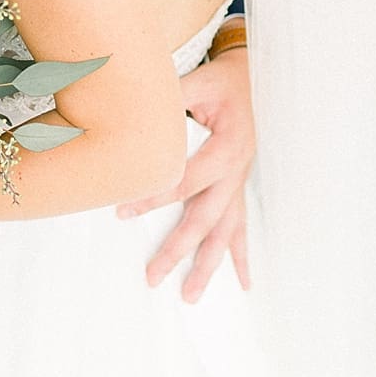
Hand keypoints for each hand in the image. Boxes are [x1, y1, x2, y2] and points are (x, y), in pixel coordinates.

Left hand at [116, 48, 254, 303]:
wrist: (253, 80)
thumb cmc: (223, 82)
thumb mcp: (199, 82)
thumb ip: (172, 97)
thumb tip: (135, 106)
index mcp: (225, 149)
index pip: (185, 180)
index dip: (154, 196)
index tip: (122, 211)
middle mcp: (235, 173)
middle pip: (204, 220)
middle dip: (177, 250)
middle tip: (151, 276)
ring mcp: (238, 185)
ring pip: (223, 233)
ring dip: (207, 266)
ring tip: (190, 297)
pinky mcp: (238, 188)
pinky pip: (241, 228)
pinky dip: (241, 257)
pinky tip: (243, 284)